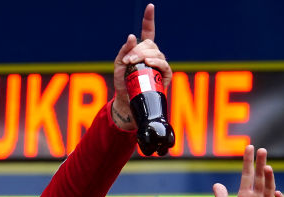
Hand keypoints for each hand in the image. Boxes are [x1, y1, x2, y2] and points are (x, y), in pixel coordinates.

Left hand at [111, 4, 170, 131]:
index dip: (149, 19)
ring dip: (144, 57)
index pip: (148, 32)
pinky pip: (164, 65)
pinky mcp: (164, 75)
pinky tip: (149, 63)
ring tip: (133, 64)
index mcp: (142, 50)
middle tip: (128, 60)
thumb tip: (131, 37)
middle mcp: (153, 55)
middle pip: (150, 45)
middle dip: (138, 50)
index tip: (150, 7)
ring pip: (156, 53)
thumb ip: (124, 51)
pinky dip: (156, 62)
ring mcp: (160, 64)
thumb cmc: (122, 82)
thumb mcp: (118, 65)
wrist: (125, 101)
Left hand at [214, 145, 283, 196]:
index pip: (246, 176)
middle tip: (261, 150)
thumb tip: (217, 184)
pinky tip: (274, 193)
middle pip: (259, 179)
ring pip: (269, 189)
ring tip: (267, 167)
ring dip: (269, 178)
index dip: (248, 163)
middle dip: (260, 164)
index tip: (250, 147)